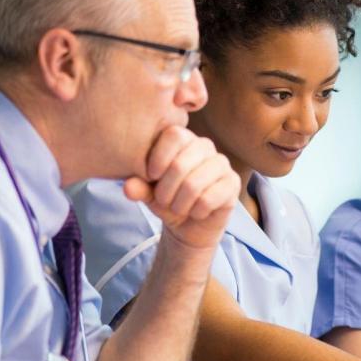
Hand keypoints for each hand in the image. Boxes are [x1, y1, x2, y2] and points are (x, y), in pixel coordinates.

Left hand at [124, 126, 239, 250]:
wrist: (189, 224)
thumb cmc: (168, 200)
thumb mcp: (148, 193)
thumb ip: (139, 187)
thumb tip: (128, 187)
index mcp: (184, 139)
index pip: (173, 136)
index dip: (158, 159)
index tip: (151, 177)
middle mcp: (205, 146)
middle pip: (180, 163)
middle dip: (166, 191)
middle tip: (163, 201)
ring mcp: (222, 164)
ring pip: (194, 184)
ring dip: (180, 204)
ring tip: (178, 208)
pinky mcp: (232, 183)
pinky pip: (208, 199)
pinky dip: (195, 212)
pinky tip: (196, 212)